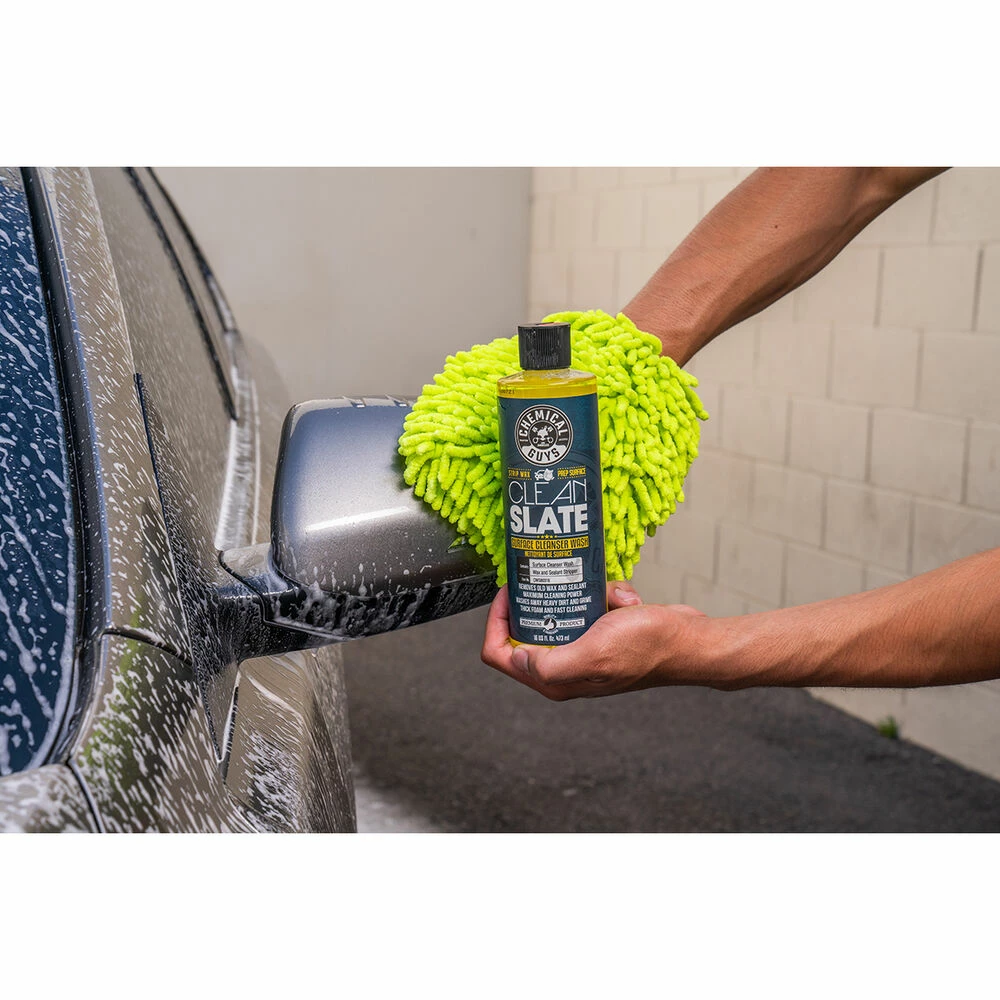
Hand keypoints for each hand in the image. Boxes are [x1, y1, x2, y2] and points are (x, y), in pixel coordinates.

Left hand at [480, 582, 709, 699]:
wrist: (688, 641)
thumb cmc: (648, 647)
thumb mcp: (594, 652)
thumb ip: (550, 664)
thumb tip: (517, 657)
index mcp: (554, 680)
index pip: (499, 654)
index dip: (495, 622)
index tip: (509, 592)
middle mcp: (564, 668)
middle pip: (525, 629)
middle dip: (541, 600)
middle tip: (551, 577)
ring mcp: (583, 650)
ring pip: (560, 611)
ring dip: (580, 594)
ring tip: (604, 594)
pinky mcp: (600, 634)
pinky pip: (587, 605)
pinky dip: (604, 595)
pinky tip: (622, 600)